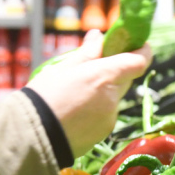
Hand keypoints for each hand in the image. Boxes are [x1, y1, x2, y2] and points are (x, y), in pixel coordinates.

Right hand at [26, 31, 153, 155]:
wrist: (33, 137)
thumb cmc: (43, 98)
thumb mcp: (61, 69)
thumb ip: (86, 53)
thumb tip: (98, 36)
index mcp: (104, 76)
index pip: (139, 61)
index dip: (141, 51)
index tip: (134, 45)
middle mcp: (113, 97)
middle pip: (125, 79)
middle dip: (113, 72)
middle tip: (91, 70)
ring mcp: (110, 118)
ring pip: (113, 98)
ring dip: (102, 93)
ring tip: (73, 97)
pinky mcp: (103, 133)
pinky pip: (105, 116)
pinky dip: (94, 111)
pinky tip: (73, 114)